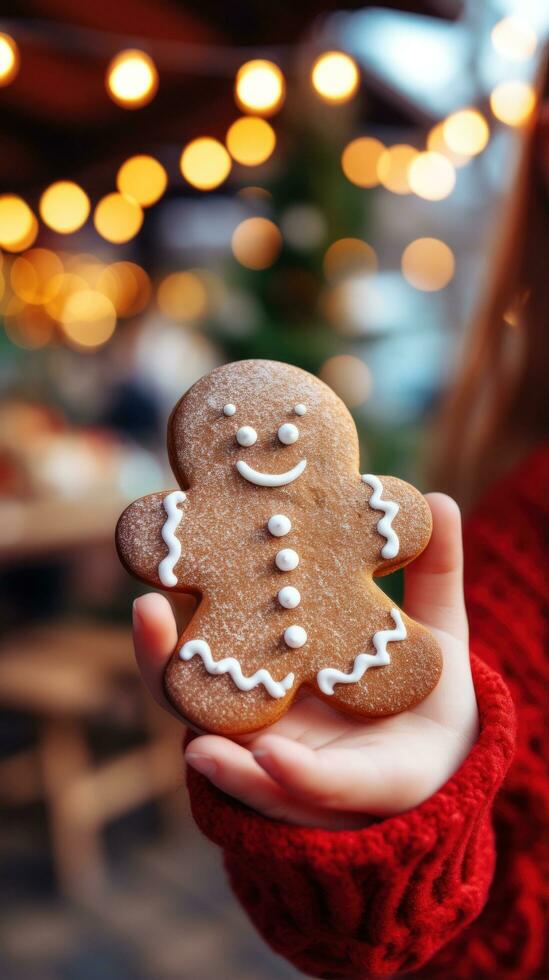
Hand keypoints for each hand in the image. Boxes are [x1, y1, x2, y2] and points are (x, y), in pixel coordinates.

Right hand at [132, 493, 477, 829]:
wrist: (456, 764)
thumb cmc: (427, 691)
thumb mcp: (434, 627)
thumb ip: (434, 572)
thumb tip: (441, 499)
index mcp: (281, 657)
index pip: (218, 625)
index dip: (186, 591)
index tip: (170, 542)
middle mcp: (267, 707)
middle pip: (194, 685)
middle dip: (160, 654)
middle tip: (144, 607)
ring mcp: (281, 757)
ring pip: (221, 745)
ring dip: (200, 728)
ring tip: (183, 707)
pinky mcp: (321, 797)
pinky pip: (292, 790)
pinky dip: (271, 774)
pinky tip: (256, 756)